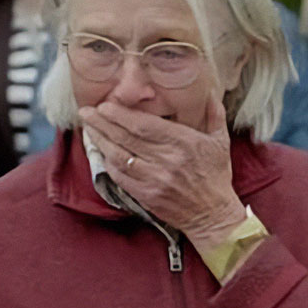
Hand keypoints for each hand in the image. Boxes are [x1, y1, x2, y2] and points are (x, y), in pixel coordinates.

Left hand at [78, 93, 245, 253]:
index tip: (106, 105)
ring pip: (119, 156)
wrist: (213, 215)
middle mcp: (168, 160)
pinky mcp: (147, 196)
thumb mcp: (220, 142)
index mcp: (185, 143)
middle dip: (103, 123)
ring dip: (100, 141)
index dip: (122, 115)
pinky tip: (100, 152)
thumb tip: (207, 92)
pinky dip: (108, 163)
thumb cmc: (216, 176)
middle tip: (86, 111)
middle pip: (127, 138)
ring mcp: (155, 180)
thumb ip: (213, 114)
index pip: (145, 125)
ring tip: (88, 128)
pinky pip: (120, 177)